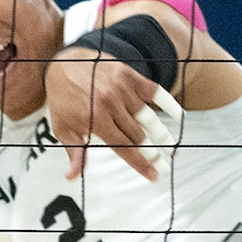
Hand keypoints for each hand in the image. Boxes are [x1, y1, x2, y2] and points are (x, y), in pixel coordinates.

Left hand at [44, 49, 181, 180]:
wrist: (64, 64)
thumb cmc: (63, 100)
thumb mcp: (63, 128)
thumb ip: (74, 152)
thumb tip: (73, 177)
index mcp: (95, 119)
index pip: (124, 148)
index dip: (141, 164)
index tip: (154, 176)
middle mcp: (111, 104)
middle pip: (139, 135)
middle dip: (154, 153)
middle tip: (164, 166)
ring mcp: (122, 88)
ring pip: (148, 117)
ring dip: (161, 134)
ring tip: (171, 148)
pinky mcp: (129, 75)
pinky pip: (153, 91)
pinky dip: (167, 103)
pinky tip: (178, 115)